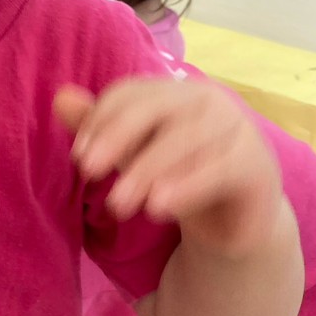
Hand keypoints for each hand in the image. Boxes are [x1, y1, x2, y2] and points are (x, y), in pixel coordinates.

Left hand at [56, 79, 283, 258]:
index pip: (131, 94)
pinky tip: (158, 207)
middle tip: (88, 172)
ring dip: (147, 170)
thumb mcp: (136, 156)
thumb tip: (60, 97)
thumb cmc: (179, 180)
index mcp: (176, 91)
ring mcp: (237, 128)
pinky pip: (218, 169)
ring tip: (118, 202)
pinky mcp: (256, 164)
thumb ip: (102, 129)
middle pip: (156, 110)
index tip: (78, 156)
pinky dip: (185, 186)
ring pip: (185, 140)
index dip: (101, 120)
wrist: (236, 224)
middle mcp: (208, 100)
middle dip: (118, 139)